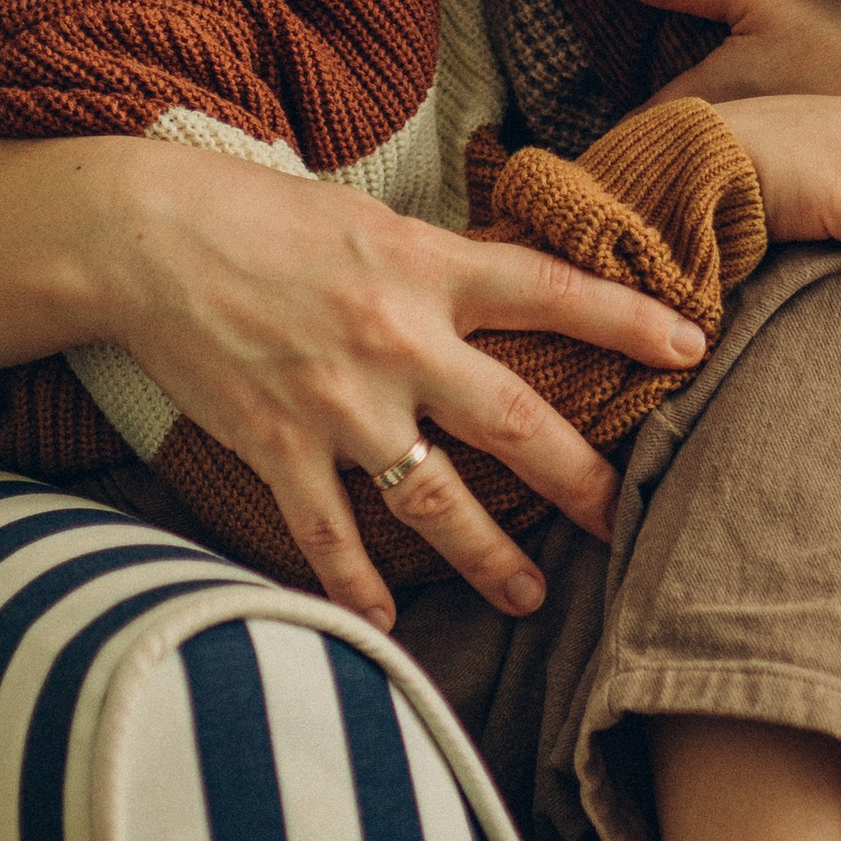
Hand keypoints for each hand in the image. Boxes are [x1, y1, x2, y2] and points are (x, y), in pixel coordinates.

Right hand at [0, 135, 707, 634]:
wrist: (146, 235)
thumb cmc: (257, 215)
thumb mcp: (367, 218)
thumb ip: (435, 263)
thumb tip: (506, 290)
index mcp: (424, 266)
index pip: (549, 291)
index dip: (627, 320)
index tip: (694, 347)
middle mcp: (395, 338)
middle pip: (514, 421)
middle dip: (582, 479)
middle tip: (628, 521)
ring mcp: (336, 402)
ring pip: (434, 500)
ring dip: (488, 557)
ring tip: (528, 599)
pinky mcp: (276, 445)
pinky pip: (329, 534)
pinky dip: (356, 586)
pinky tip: (384, 625)